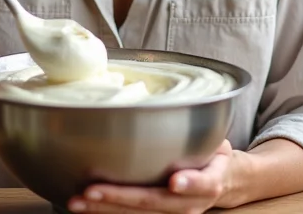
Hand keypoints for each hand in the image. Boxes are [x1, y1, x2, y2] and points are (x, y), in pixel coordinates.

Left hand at [67, 140, 235, 213]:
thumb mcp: (215, 139)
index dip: (191, 183)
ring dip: (106, 210)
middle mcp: (194, 203)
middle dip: (123, 199)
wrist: (224, 182)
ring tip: (79, 202)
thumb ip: (200, 130)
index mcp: (211, 180)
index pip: (205, 183)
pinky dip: (108, 213)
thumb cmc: (212, 153)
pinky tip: (87, 206)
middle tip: (92, 190)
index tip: (175, 182)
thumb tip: (174, 100)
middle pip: (158, 204)